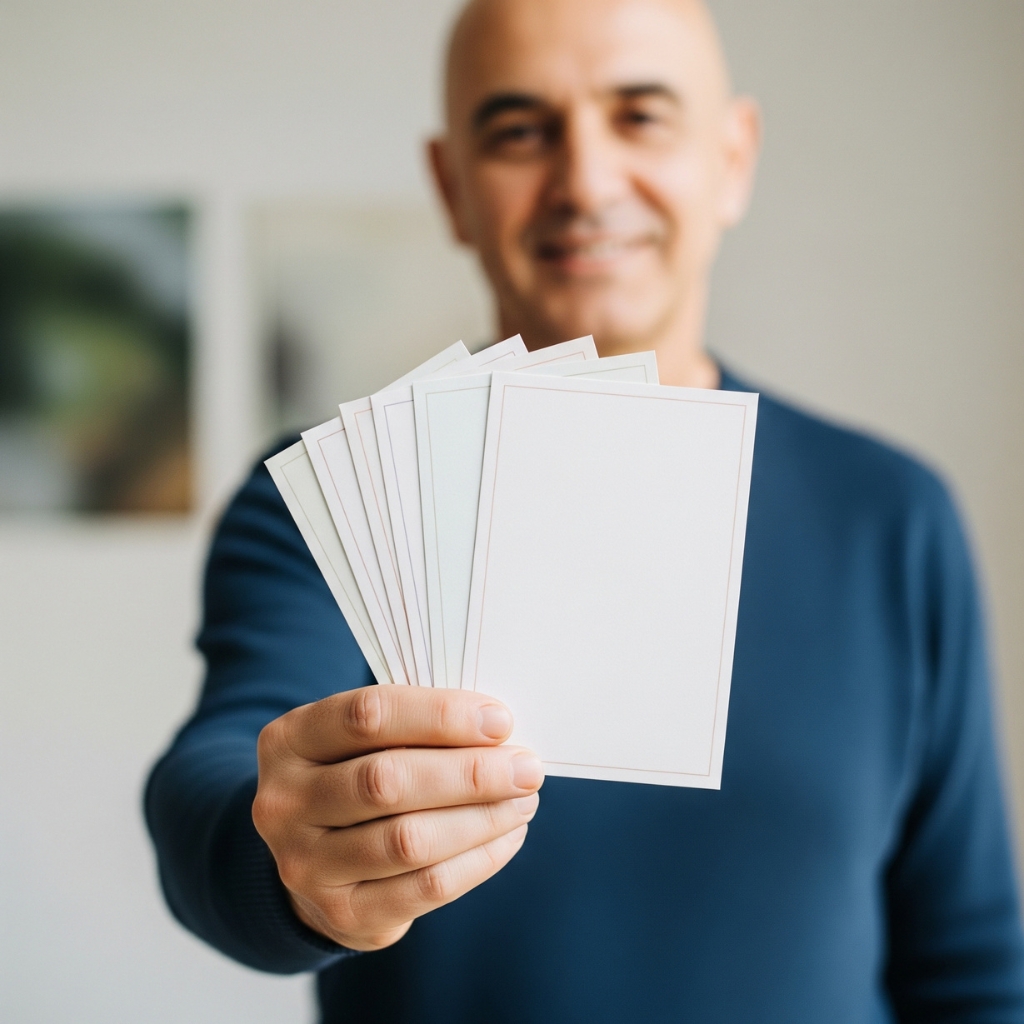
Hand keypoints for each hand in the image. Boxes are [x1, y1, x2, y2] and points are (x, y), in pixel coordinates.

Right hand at [253, 685, 542, 950]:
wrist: (311, 860)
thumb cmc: (355, 776)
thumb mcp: (360, 741)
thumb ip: (414, 726)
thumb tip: (496, 730)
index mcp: (290, 739)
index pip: (368, 715)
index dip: (440, 715)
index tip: (499, 721)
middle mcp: (285, 802)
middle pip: (387, 782)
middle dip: (470, 773)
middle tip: (526, 768)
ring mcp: (305, 865)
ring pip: (409, 840)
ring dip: (481, 818)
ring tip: (523, 800)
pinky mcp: (341, 913)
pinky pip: (425, 887)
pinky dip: (478, 860)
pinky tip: (507, 836)